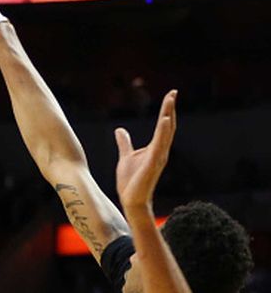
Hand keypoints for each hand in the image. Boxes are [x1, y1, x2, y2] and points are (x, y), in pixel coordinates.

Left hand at [115, 90, 177, 210]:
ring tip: (170, 100)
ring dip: (168, 115)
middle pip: (168, 126)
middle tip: (173, 92)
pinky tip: (165, 120)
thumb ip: (125, 143)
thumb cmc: (130, 181)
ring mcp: (159, 157)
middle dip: (170, 109)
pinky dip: (163, 132)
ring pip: (166, 133)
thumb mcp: (126, 156)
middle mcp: (161, 150)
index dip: (167, 110)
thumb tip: (120, 130)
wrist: (131, 199)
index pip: (163, 125)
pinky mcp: (153, 163)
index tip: (170, 95)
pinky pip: (160, 145)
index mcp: (155, 148)